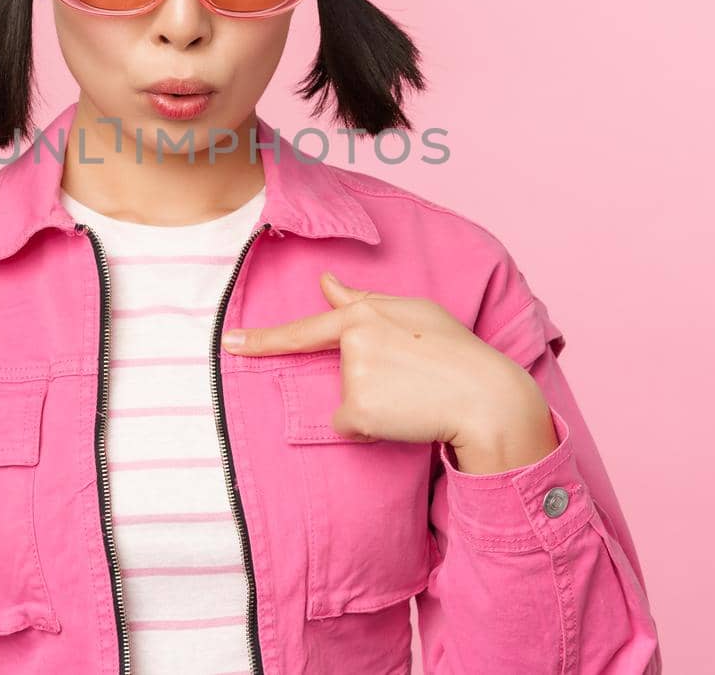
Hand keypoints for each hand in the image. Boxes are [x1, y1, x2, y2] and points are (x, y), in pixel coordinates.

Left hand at [221, 271, 559, 472]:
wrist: (486, 396)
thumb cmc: (457, 353)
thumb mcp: (416, 313)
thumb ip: (365, 300)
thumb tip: (326, 284)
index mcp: (365, 312)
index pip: (305, 328)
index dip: (263, 339)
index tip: (228, 342)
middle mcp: (352, 339)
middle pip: (341, 371)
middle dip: (369, 379)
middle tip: (412, 377)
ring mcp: (353, 374)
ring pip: (348, 401)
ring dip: (374, 403)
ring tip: (414, 393)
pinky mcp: (357, 410)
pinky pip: (353, 426)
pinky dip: (374, 428)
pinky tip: (405, 416)